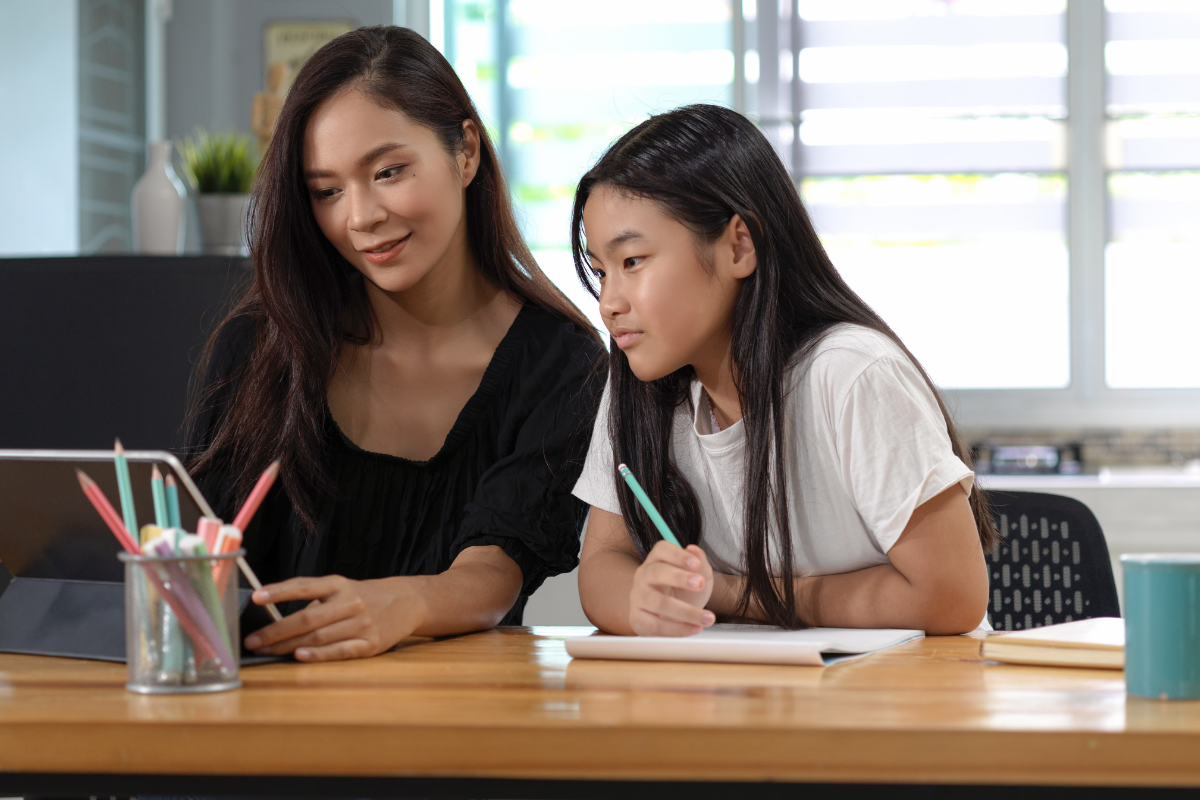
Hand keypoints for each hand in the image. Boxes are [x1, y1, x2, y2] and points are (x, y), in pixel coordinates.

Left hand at [243, 574, 427, 661]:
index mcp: (339, 585)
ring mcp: (362, 624)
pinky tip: (300, 656)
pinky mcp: (371, 644)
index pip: (305, 586)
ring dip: (288, 646)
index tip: (257, 597)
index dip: (279, 591)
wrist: (407, 601)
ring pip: (319, 637)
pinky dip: (319, 655)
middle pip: (307, 618)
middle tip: (252, 641)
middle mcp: (350, 603)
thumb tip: (275, 619)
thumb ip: (315, 600)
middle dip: (275, 631)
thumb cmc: (365, 596)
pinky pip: (340, 651)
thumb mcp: (342, 588)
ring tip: (266, 651)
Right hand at [629, 542, 715, 635]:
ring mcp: (638, 597)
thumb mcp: (699, 575)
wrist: (674, 616)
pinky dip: (677, 629)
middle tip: (700, 584)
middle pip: (656, 572)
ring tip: (708, 617)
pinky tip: (694, 628)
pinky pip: (655, 625)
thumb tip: (693, 550)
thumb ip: (699, 562)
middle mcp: (643, 576)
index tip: (696, 564)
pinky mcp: (637, 619)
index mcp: (657, 559)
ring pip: (658, 602)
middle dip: (679, 578)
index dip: (678, 555)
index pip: (662, 550)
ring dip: (686, 611)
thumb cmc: (685, 591)